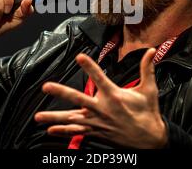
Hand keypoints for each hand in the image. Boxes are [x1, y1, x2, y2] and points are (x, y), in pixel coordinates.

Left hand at [34, 48, 167, 148]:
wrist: (150, 141)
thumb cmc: (149, 114)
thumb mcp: (149, 90)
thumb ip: (147, 69)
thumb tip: (152, 50)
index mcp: (115, 96)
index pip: (99, 77)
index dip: (89, 66)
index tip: (79, 56)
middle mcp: (103, 109)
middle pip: (78, 99)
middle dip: (61, 92)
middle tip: (46, 86)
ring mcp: (97, 123)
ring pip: (72, 119)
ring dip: (54, 118)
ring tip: (38, 117)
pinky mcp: (96, 133)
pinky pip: (77, 133)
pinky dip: (63, 131)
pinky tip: (50, 130)